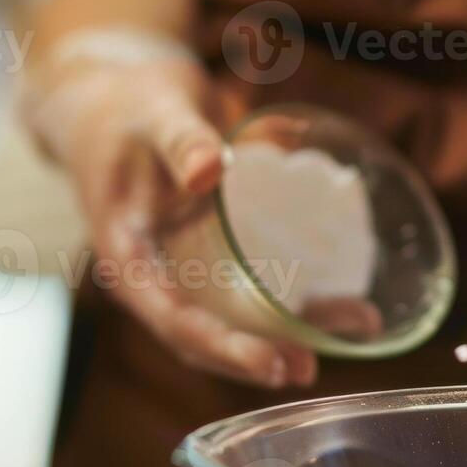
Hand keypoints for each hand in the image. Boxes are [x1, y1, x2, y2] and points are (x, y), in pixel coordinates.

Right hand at [24, 50, 317, 388]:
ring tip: (352, 331)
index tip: (271, 364)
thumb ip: (181, 140)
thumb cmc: (128, 105)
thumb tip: (210, 171)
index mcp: (127, 257)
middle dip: (262, 353)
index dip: (223, 348)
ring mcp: (184, 270)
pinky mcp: (212, 256)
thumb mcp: (154, 113)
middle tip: (315, 366)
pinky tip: (343, 300)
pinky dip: (296, 297)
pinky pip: (253, 288)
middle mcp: (155, 276)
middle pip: (208, 334)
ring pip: (235, 318)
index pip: (173, 320)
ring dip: (290, 331)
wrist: (113, 99)